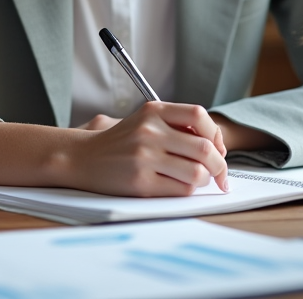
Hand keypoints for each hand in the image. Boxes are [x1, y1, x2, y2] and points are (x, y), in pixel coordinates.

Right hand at [62, 102, 228, 196]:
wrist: (81, 158)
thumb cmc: (120, 141)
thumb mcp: (145, 120)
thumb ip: (176, 125)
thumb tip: (216, 143)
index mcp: (153, 111)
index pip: (199, 116)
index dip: (216, 135)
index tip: (218, 148)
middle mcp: (150, 131)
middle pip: (204, 149)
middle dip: (219, 165)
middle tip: (220, 174)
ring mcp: (144, 157)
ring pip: (197, 173)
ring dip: (204, 180)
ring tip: (197, 181)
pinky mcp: (140, 183)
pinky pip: (180, 190)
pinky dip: (187, 191)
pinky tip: (179, 187)